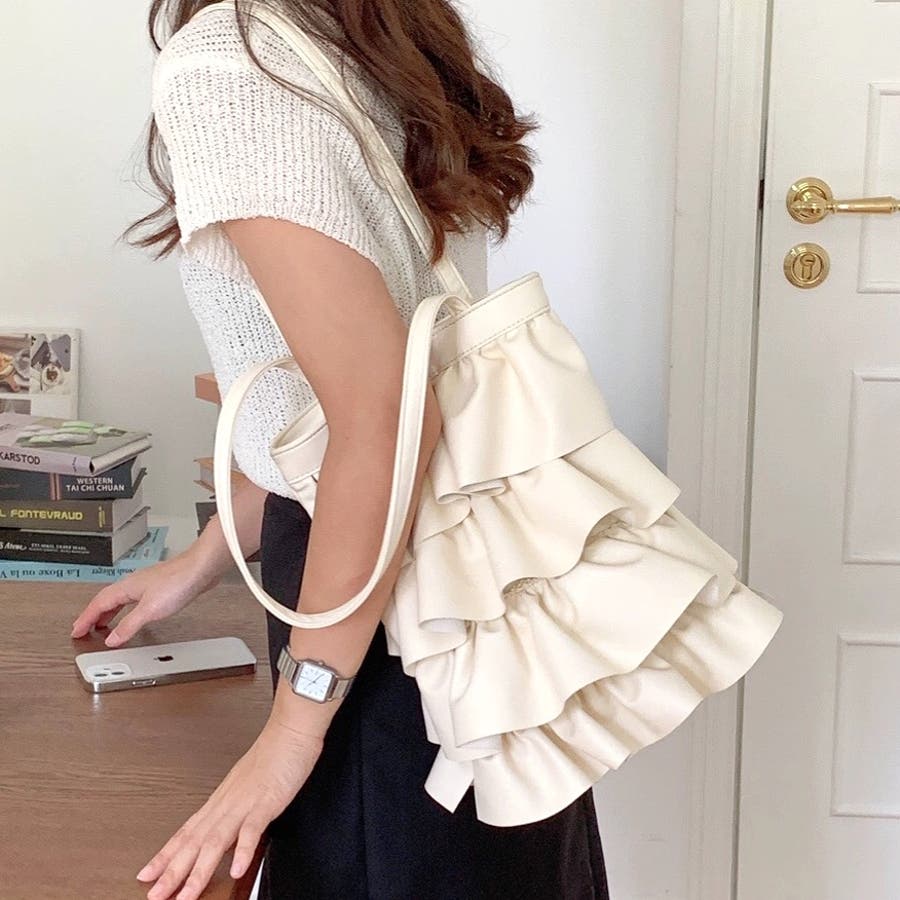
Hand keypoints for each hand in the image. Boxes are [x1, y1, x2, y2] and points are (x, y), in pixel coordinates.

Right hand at [69, 551, 220, 646]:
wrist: (202, 567)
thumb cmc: (178, 581)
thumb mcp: (150, 610)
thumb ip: (129, 625)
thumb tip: (111, 639)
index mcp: (126, 588)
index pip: (98, 604)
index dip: (85, 619)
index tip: (75, 631)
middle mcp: (133, 584)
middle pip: (106, 600)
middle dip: (94, 615)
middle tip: (85, 629)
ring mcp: (147, 585)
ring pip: (121, 600)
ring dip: (109, 613)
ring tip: (104, 626)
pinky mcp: (160, 588)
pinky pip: (134, 601)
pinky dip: (126, 610)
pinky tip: (134, 615)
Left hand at [135, 717, 323, 899]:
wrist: (291, 729)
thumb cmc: (274, 754)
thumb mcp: (248, 783)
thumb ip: (235, 808)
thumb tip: (227, 832)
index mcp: (221, 799)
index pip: (186, 832)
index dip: (165, 855)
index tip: (146, 875)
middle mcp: (227, 803)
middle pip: (194, 841)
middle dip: (172, 871)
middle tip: (155, 894)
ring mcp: (246, 802)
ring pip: (216, 840)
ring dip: (199, 870)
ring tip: (187, 895)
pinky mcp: (268, 800)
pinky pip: (253, 828)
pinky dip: (243, 850)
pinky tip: (237, 870)